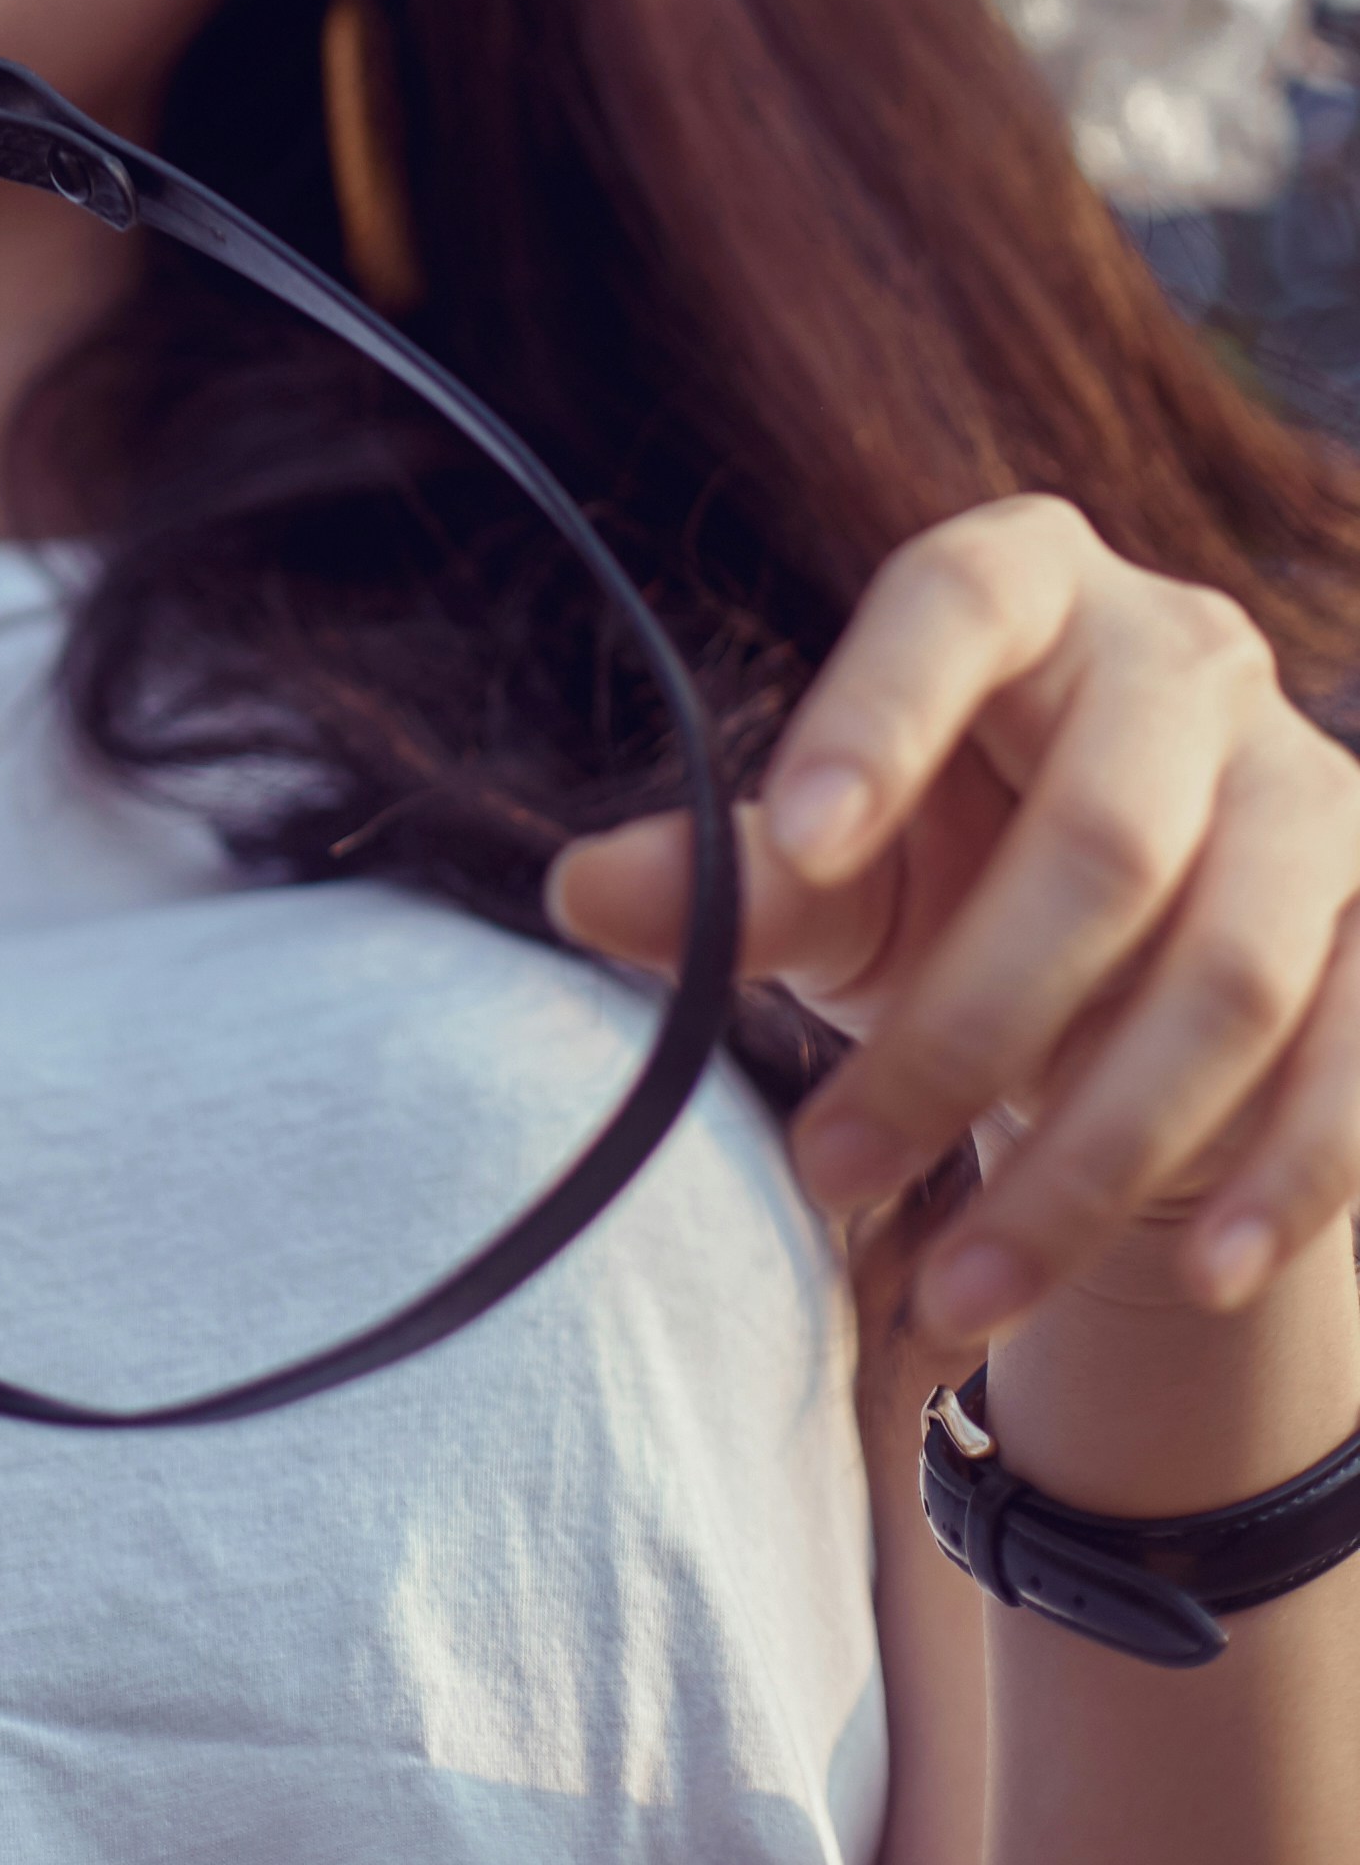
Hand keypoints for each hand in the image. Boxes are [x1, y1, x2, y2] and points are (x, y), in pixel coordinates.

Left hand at [549, 493, 1359, 1352]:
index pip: (952, 605)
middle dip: (962, 1030)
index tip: (799, 838)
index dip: (878, 714)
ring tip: (958, 1282)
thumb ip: (730, 876)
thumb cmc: (949, 871)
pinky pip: (1354, 1062)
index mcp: (1026, 583)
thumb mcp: (838, 867)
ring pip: (1226, 977)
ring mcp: (1308, 789)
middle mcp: (1184, 655)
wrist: (1133, 952)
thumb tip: (583, 895)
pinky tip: (1193, 1269)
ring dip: (1091, 1153)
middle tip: (828, 1164)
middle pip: (1099, 840)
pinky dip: (1278, 1179)